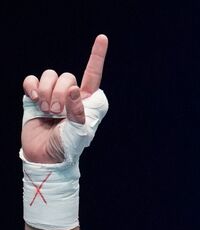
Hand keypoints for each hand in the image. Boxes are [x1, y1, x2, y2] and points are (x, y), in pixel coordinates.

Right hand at [21, 34, 107, 164]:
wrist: (45, 156)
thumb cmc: (68, 146)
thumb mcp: (79, 131)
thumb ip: (78, 110)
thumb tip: (74, 89)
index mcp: (89, 100)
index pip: (93, 74)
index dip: (97, 55)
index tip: (102, 37)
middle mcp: (72, 94)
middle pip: (67, 75)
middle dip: (60, 94)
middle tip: (57, 113)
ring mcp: (53, 93)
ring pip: (49, 75)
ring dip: (47, 93)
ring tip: (47, 111)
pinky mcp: (35, 95)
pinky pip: (32, 79)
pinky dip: (31, 87)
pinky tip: (34, 99)